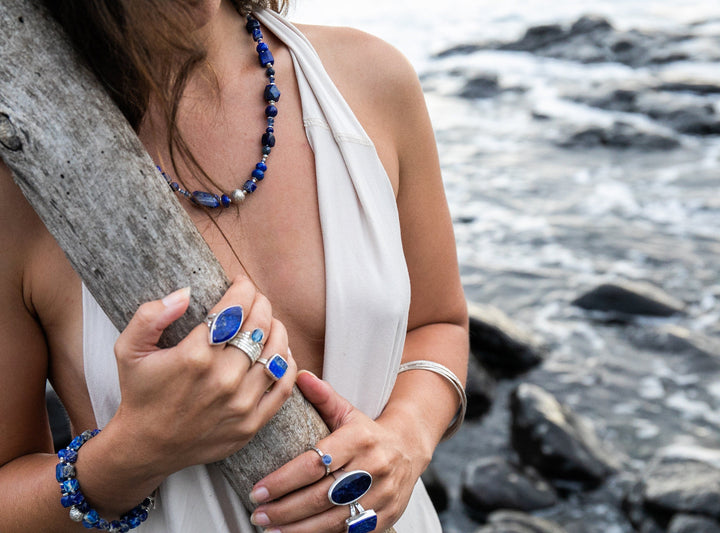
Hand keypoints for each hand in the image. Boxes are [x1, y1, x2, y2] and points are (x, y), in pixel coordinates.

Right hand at [110, 276, 296, 477]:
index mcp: (194, 357)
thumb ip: (150, 316)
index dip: (243, 288)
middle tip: (255, 299)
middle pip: (259, 326)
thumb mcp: (128, 349)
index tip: (241, 283)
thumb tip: (185, 293)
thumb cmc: (140, 393)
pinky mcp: (251, 423)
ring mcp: (240, 403)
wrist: (146, 447)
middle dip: (261, 303)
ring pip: (277, 352)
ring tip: (268, 321)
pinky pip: (283, 387)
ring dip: (277, 329)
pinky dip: (288, 363)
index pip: (235, 309)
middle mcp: (222, 379)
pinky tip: (280, 351)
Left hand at [248, 371, 422, 531]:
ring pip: (334, 519)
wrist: (409, 449)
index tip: (258, 490)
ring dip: (298, 529)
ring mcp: (381, 495)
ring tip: (269, 529)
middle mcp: (372, 468)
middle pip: (320, 495)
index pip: (314, 463)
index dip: (283, 480)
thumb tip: (297, 374)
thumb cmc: (367, 432)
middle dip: (284, 508)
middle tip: (257, 513)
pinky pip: (350, 532)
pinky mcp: (385, 517)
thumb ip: (322, 396)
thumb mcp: (347, 411)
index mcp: (359, 439)